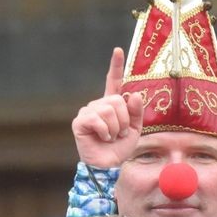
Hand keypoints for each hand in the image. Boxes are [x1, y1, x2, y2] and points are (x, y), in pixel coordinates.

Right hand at [71, 48, 144, 168]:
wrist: (108, 166)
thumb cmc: (120, 148)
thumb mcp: (135, 129)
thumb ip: (136, 111)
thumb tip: (133, 93)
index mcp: (112, 104)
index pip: (113, 81)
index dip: (116, 66)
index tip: (118, 50)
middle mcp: (98, 105)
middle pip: (116, 100)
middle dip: (123, 120)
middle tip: (119, 134)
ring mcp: (87, 112)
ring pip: (109, 110)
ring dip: (115, 128)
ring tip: (111, 137)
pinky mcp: (80, 122)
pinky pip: (98, 119)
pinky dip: (105, 132)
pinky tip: (103, 138)